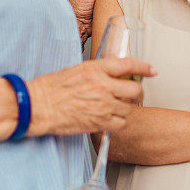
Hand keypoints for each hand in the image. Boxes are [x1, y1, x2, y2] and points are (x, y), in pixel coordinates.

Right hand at [28, 58, 155, 136]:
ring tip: (119, 107)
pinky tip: (112, 119)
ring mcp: (102, 105)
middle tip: (135, 94)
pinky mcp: (99, 122)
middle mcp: (103, 86)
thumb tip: (110, 75)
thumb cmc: (50, 88)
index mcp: (96, 69)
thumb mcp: (76, 70)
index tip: (152, 70)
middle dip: (138, 92)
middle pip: (135, 89)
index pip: (128, 65)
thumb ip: (96, 72)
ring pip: (130, 108)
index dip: (144, 67)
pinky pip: (121, 124)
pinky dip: (120, 122)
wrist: (38, 106)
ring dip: (128, 108)